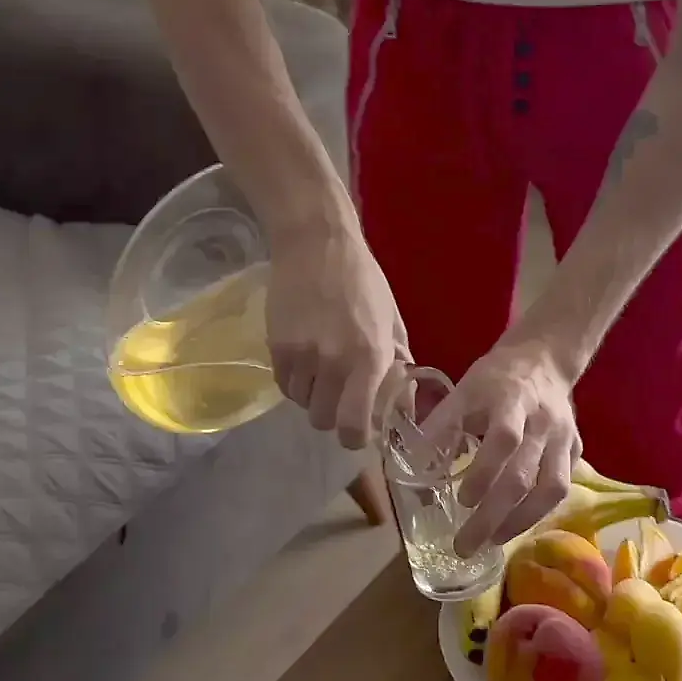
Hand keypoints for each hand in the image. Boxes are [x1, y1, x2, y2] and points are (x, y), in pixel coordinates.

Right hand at [264, 221, 408, 449]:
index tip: (358, 429)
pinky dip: (295, 381)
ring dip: (313, 396)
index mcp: (370, 358)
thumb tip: (405, 405)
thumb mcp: (391, 320)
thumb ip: (397, 365)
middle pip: (324, 420)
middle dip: (333, 416)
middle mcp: (334, 363)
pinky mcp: (276, 347)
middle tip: (340, 397)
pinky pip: (284, 383)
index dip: (355, 437)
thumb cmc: (362, 280)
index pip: (354, 426)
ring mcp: (301, 356)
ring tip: (321, 371)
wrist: (315, 243)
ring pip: (301, 403)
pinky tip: (304, 360)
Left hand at [423, 338, 580, 557]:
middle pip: (524, 476)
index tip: (461, 500)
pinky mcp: (576, 450)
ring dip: (521, 521)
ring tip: (493, 542)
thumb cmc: (495, 378)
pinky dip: (539, 511)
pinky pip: (562, 488)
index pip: (504, 440)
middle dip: (493, 516)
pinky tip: (516, 524)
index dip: (484, 473)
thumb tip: (414, 466)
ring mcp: (564, 439)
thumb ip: (441, 426)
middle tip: (465, 546)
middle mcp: (543, 423)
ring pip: (552, 489)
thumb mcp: (463, 391)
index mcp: (512, 401)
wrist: (543, 357)